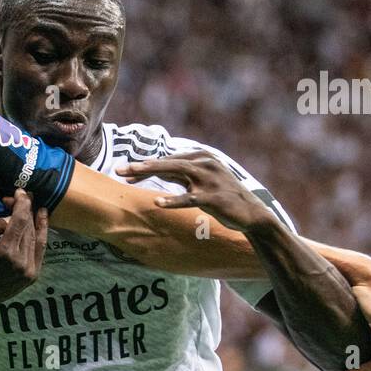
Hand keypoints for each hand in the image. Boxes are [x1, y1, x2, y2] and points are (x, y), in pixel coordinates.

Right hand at [0, 189, 47, 317]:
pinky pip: (41, 250)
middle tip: (20, 198)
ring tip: (34, 206)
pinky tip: (42, 221)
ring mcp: (29, 270)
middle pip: (29, 227)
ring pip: (36, 237)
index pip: (20, 220)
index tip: (20, 192)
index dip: (21, 203)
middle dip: (26, 210)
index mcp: (5, 252)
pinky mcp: (33, 275)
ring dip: (35, 220)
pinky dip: (42, 234)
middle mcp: (21, 262)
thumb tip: (8, 217)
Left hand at [114, 150, 275, 232]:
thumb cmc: (222, 197)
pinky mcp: (214, 197)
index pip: (168, 160)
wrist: (251, 213)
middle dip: (142, 166)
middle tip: (120, 170)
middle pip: (168, 163)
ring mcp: (210, 179)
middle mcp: (205, 163)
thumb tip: (154, 171)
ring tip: (131, 177)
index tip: (125, 171)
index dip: (146, 166)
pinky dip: (173, 200)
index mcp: (201, 157)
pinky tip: (157, 203)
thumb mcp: (199, 182)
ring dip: (152, 173)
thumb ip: (180, 175)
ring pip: (176, 172)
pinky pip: (190, 198)